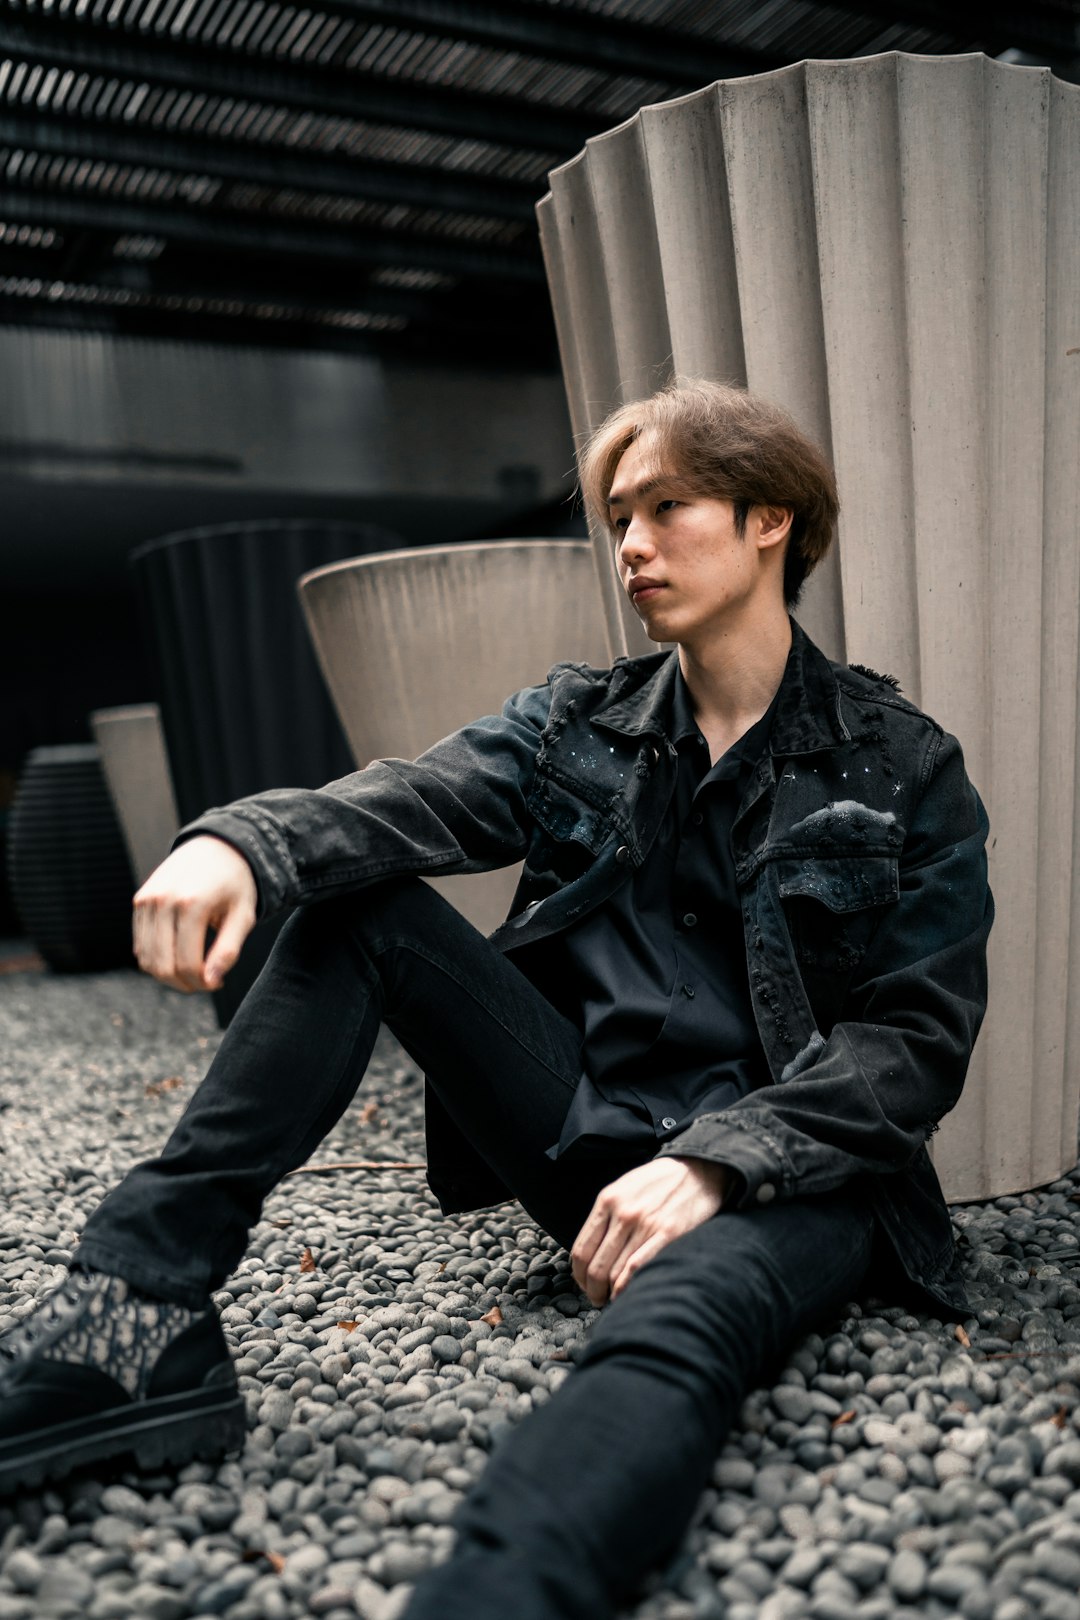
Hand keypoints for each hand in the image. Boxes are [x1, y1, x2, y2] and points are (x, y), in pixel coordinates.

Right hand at [132, 836, 256, 991]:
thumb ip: (228, 950)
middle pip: (163, 965)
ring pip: (147, 958)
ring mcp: (147, 899)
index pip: (187, 963)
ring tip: (193, 972)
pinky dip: (156, 959)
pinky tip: (178, 958)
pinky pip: (140, 944)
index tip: (216, 983)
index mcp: (192, 903)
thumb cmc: (236, 883)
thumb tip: (211, 980)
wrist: (217, 846)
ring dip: (168, 975)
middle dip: (184, 983)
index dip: (201, 982)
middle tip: (204, 982)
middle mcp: (163, 900)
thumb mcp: (243, 915)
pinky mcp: (140, 900)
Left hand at [571, 1156, 729, 1306]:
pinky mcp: (667, 1234)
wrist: (697, 1170)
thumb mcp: (624, 1188)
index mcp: (608, 1200)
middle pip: (596, 1265)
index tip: (583, 1283)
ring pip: (615, 1271)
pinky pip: (638, 1268)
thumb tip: (592, 1249)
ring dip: (609, 1292)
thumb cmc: (659, 1181)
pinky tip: (625, 1294)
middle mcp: (623, 1213)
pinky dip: (626, 1287)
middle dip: (593, 1289)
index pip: (581, 1248)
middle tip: (596, 1297)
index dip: (579, 1274)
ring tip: (611, 1299)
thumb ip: (606, 1214)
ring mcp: (645, 1224)